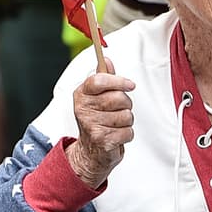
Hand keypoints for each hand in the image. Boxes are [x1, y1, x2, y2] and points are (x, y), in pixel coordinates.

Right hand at [70, 66, 134, 188]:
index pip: (99, 80)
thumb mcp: (96, 98)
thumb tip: (106, 59)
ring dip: (126, 121)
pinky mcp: (103, 141)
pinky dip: (126, 135)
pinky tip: (116, 136)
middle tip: (117, 110)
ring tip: (115, 125)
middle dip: (125, 105)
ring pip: (127, 115)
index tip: (130, 85)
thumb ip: (104, 78)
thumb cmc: (96, 121)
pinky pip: (128, 132)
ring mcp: (92, 125)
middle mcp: (83, 109)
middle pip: (119, 98)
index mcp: (81, 95)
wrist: (90, 152)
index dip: (118, 81)